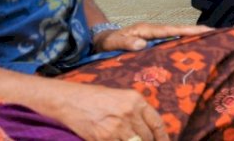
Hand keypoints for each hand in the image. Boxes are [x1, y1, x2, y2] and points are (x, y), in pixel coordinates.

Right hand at [47, 81, 168, 140]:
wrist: (70, 100)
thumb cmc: (95, 97)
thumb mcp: (121, 97)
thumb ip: (136, 111)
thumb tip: (149, 129)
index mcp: (136, 100)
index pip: (157, 123)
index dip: (163, 137)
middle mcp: (129, 112)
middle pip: (147, 137)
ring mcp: (117, 127)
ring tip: (130, 140)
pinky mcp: (104, 138)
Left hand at [94, 22, 212, 52]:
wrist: (102, 40)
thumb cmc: (107, 42)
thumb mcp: (113, 43)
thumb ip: (125, 43)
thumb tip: (142, 44)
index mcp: (147, 29)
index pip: (171, 29)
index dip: (188, 30)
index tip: (205, 30)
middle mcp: (154, 30)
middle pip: (179, 29)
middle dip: (197, 31)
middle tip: (216, 32)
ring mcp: (155, 35)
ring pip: (177, 34)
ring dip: (192, 36)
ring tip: (211, 38)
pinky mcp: (154, 41)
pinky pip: (172, 40)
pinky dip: (184, 41)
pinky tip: (193, 46)